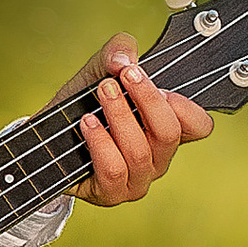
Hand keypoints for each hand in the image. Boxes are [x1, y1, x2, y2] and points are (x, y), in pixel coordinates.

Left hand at [74, 38, 213, 204]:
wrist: (48, 137)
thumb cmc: (83, 104)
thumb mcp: (99, 70)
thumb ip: (117, 52)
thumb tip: (124, 59)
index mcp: (166, 131)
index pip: (199, 127)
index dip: (187, 108)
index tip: (163, 88)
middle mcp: (158, 159)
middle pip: (169, 134)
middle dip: (146, 100)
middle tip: (124, 76)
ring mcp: (137, 180)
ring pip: (139, 151)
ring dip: (119, 116)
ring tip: (101, 92)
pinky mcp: (111, 194)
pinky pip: (113, 170)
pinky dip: (100, 142)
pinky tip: (87, 123)